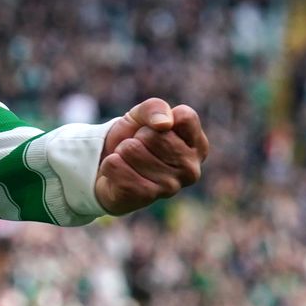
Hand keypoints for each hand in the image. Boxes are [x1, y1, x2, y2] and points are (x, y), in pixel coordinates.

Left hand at [95, 98, 209, 215]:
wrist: (108, 167)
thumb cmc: (134, 137)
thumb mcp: (142, 115)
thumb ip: (155, 108)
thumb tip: (164, 124)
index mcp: (198, 146)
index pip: (185, 117)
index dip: (160, 117)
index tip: (155, 128)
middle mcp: (191, 169)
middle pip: (153, 134)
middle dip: (136, 136)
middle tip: (137, 147)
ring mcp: (170, 187)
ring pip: (132, 149)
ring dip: (121, 151)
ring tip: (129, 160)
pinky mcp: (146, 197)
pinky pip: (116, 165)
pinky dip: (110, 164)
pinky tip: (119, 174)